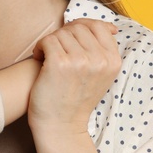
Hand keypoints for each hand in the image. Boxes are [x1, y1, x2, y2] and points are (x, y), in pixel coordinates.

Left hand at [29, 20, 120, 135]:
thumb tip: (109, 27)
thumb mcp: (102, 76)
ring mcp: (80, 61)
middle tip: (56, 51)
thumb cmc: (77, 99)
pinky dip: (40, 47)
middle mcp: (99, 60)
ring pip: (61, 33)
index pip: (99, 26)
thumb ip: (105, 51)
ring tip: (48, 57)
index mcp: (113, 61)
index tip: (71, 40)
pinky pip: (47, 40)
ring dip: (51, 42)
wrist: (61, 125)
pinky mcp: (59, 64)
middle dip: (64, 36)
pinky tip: (39, 58)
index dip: (82, 28)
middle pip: (78, 28)